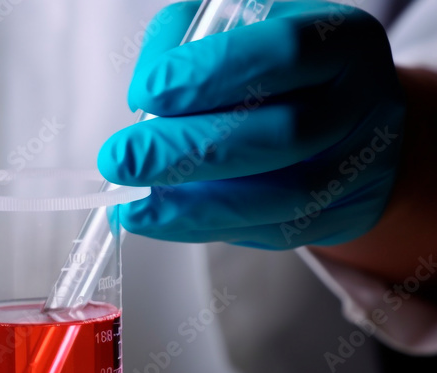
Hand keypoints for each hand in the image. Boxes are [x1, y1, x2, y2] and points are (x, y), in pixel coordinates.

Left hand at [99, 1, 405, 248]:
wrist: (349, 117)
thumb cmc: (276, 67)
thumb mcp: (236, 30)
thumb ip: (187, 45)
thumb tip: (142, 101)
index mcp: (342, 41)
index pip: (282, 54)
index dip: (209, 74)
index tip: (146, 93)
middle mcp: (364, 104)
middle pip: (280, 136)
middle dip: (187, 151)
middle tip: (120, 159)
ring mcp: (358, 168)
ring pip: (278, 198)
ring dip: (192, 206)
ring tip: (131, 204)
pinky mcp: (339, 215)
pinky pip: (270, 231)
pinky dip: (205, 228)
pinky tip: (159, 220)